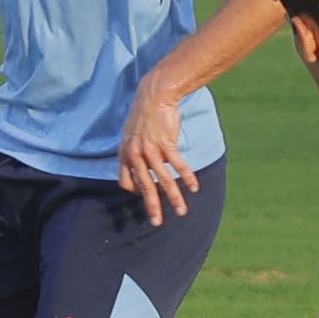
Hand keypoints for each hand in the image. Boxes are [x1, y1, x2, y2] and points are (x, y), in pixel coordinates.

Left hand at [119, 76, 198, 225]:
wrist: (154, 94)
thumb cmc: (144, 114)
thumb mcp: (131, 134)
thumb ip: (135, 151)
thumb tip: (145, 164)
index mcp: (125, 154)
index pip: (127, 182)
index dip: (138, 191)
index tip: (147, 196)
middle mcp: (136, 155)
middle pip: (145, 187)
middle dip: (152, 206)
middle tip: (156, 223)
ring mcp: (151, 150)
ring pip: (163, 180)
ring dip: (174, 198)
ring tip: (181, 212)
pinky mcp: (166, 144)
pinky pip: (178, 166)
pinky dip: (187, 177)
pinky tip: (193, 188)